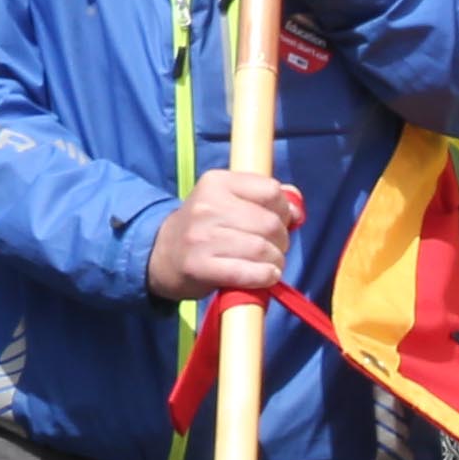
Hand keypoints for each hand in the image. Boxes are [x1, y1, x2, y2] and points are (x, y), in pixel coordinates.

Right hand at [146, 170, 304, 299]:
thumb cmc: (204, 227)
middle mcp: (207, 206)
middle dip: (281, 240)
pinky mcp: (200, 266)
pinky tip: (265, 276)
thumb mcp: (225, 200)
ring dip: (276, 262)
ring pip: (262, 249)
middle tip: (274, 248)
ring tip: (270, 264)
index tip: (278, 221)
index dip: (283, 210)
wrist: (161, 255)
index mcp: (216, 182)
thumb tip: (297, 209)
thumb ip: (262, 197)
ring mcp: (201, 237)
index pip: (271, 190)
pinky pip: (247, 272)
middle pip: (270, 223)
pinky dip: (265, 277)